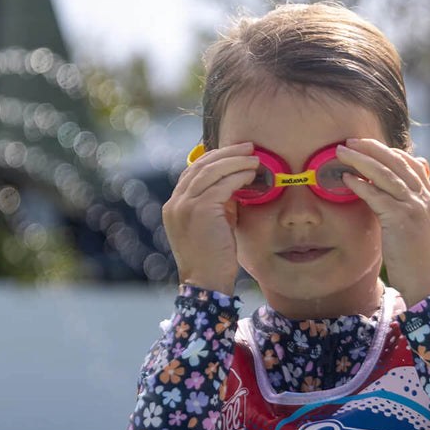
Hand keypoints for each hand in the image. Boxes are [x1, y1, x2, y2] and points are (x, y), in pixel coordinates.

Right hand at [162, 142, 257, 293]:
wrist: (207, 282)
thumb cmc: (214, 258)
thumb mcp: (213, 225)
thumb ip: (219, 203)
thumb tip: (237, 183)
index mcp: (175, 206)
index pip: (192, 172)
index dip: (214, 159)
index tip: (234, 153)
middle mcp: (176, 203)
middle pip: (200, 165)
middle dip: (226, 153)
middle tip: (248, 147)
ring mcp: (185, 205)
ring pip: (211, 170)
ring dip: (235, 161)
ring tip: (254, 158)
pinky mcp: (200, 210)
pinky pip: (222, 184)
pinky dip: (238, 176)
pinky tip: (251, 174)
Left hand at [337, 139, 429, 306]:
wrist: (429, 282)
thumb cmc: (420, 264)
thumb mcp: (422, 233)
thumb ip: (414, 213)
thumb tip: (403, 202)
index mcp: (429, 202)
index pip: (413, 166)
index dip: (392, 154)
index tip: (373, 148)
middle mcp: (423, 200)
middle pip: (397, 163)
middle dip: (373, 149)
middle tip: (351, 141)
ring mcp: (413, 207)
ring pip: (386, 174)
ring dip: (362, 159)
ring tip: (343, 152)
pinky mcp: (400, 219)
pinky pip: (377, 195)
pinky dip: (361, 184)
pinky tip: (346, 178)